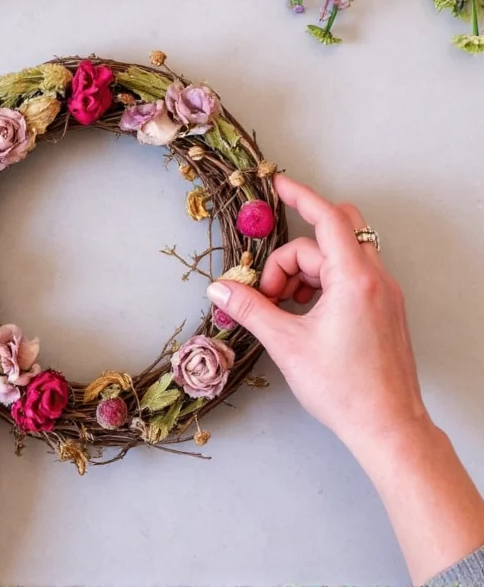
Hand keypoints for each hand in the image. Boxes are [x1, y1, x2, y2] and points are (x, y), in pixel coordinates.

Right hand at [207, 175, 425, 445]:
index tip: (278, 184)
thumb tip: (220, 288)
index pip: (328, 218)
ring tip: (283, 311)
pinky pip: (348, 279)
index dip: (301, 197)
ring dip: (303, 275)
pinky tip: (303, 316)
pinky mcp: (382, 309)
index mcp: (355, 280)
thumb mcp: (287, 344)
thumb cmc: (343, 388)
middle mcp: (375, 279)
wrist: (388, 425)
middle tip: (268, 292)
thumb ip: (251, 309)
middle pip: (326, 240)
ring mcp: (382, 294)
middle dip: (291, 256)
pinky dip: (320, 287)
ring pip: (337, 260)